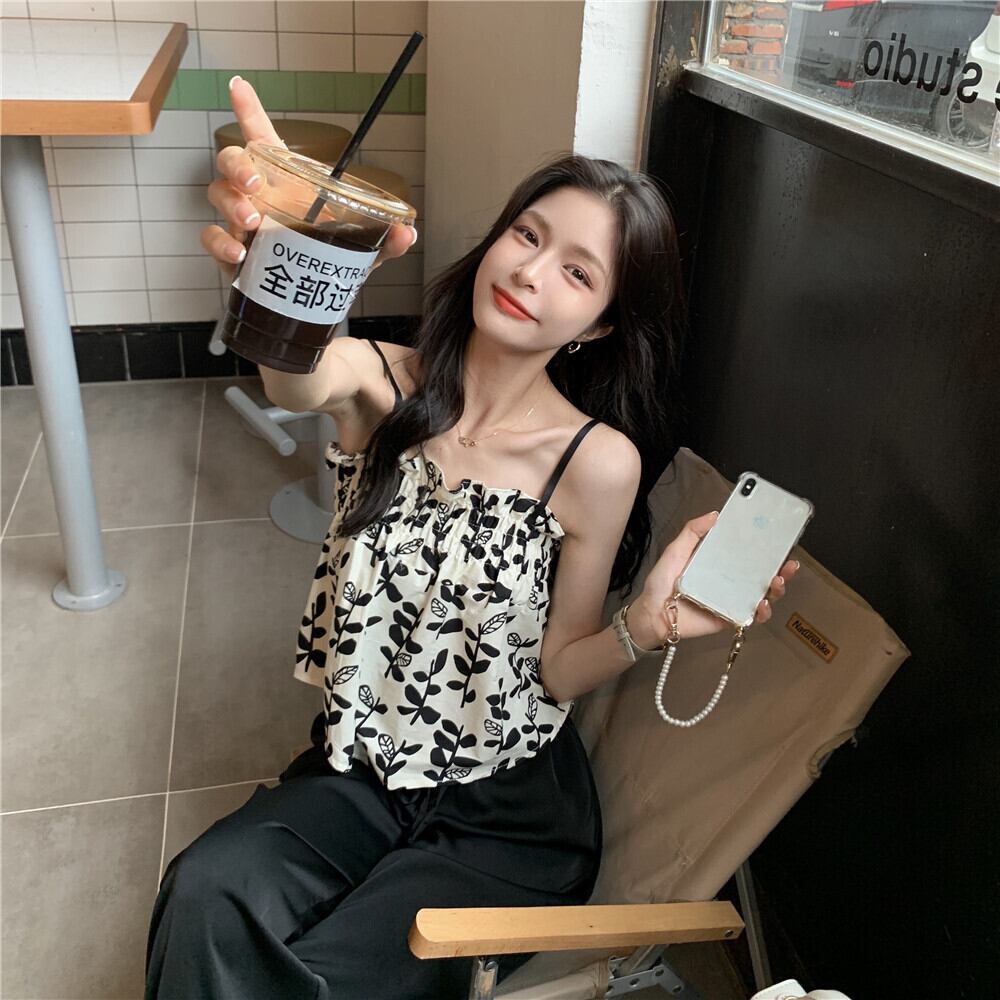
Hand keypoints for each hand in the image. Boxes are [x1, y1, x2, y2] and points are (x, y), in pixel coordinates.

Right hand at [200, 76, 417, 279]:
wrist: (309, 296)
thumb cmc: (327, 258)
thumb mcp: (360, 249)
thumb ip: (384, 240)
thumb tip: (407, 233)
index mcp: (286, 183)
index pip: (264, 139)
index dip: (249, 111)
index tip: (239, 86)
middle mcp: (259, 196)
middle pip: (231, 161)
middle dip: (237, 165)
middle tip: (255, 182)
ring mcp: (240, 221)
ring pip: (218, 195)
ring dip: (231, 204)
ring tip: (253, 222)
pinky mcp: (231, 250)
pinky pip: (212, 238)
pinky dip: (221, 243)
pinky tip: (239, 252)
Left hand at [627, 511, 800, 647]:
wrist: (652, 615)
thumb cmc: (661, 584)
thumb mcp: (675, 551)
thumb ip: (693, 532)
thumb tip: (714, 514)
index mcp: (718, 562)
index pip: (746, 552)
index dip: (765, 546)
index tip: (779, 537)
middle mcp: (729, 580)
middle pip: (762, 574)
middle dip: (780, 568)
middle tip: (788, 563)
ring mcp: (732, 600)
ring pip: (763, 594)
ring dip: (776, 589)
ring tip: (777, 582)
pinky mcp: (730, 617)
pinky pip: (752, 616)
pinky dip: (762, 612)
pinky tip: (762, 605)